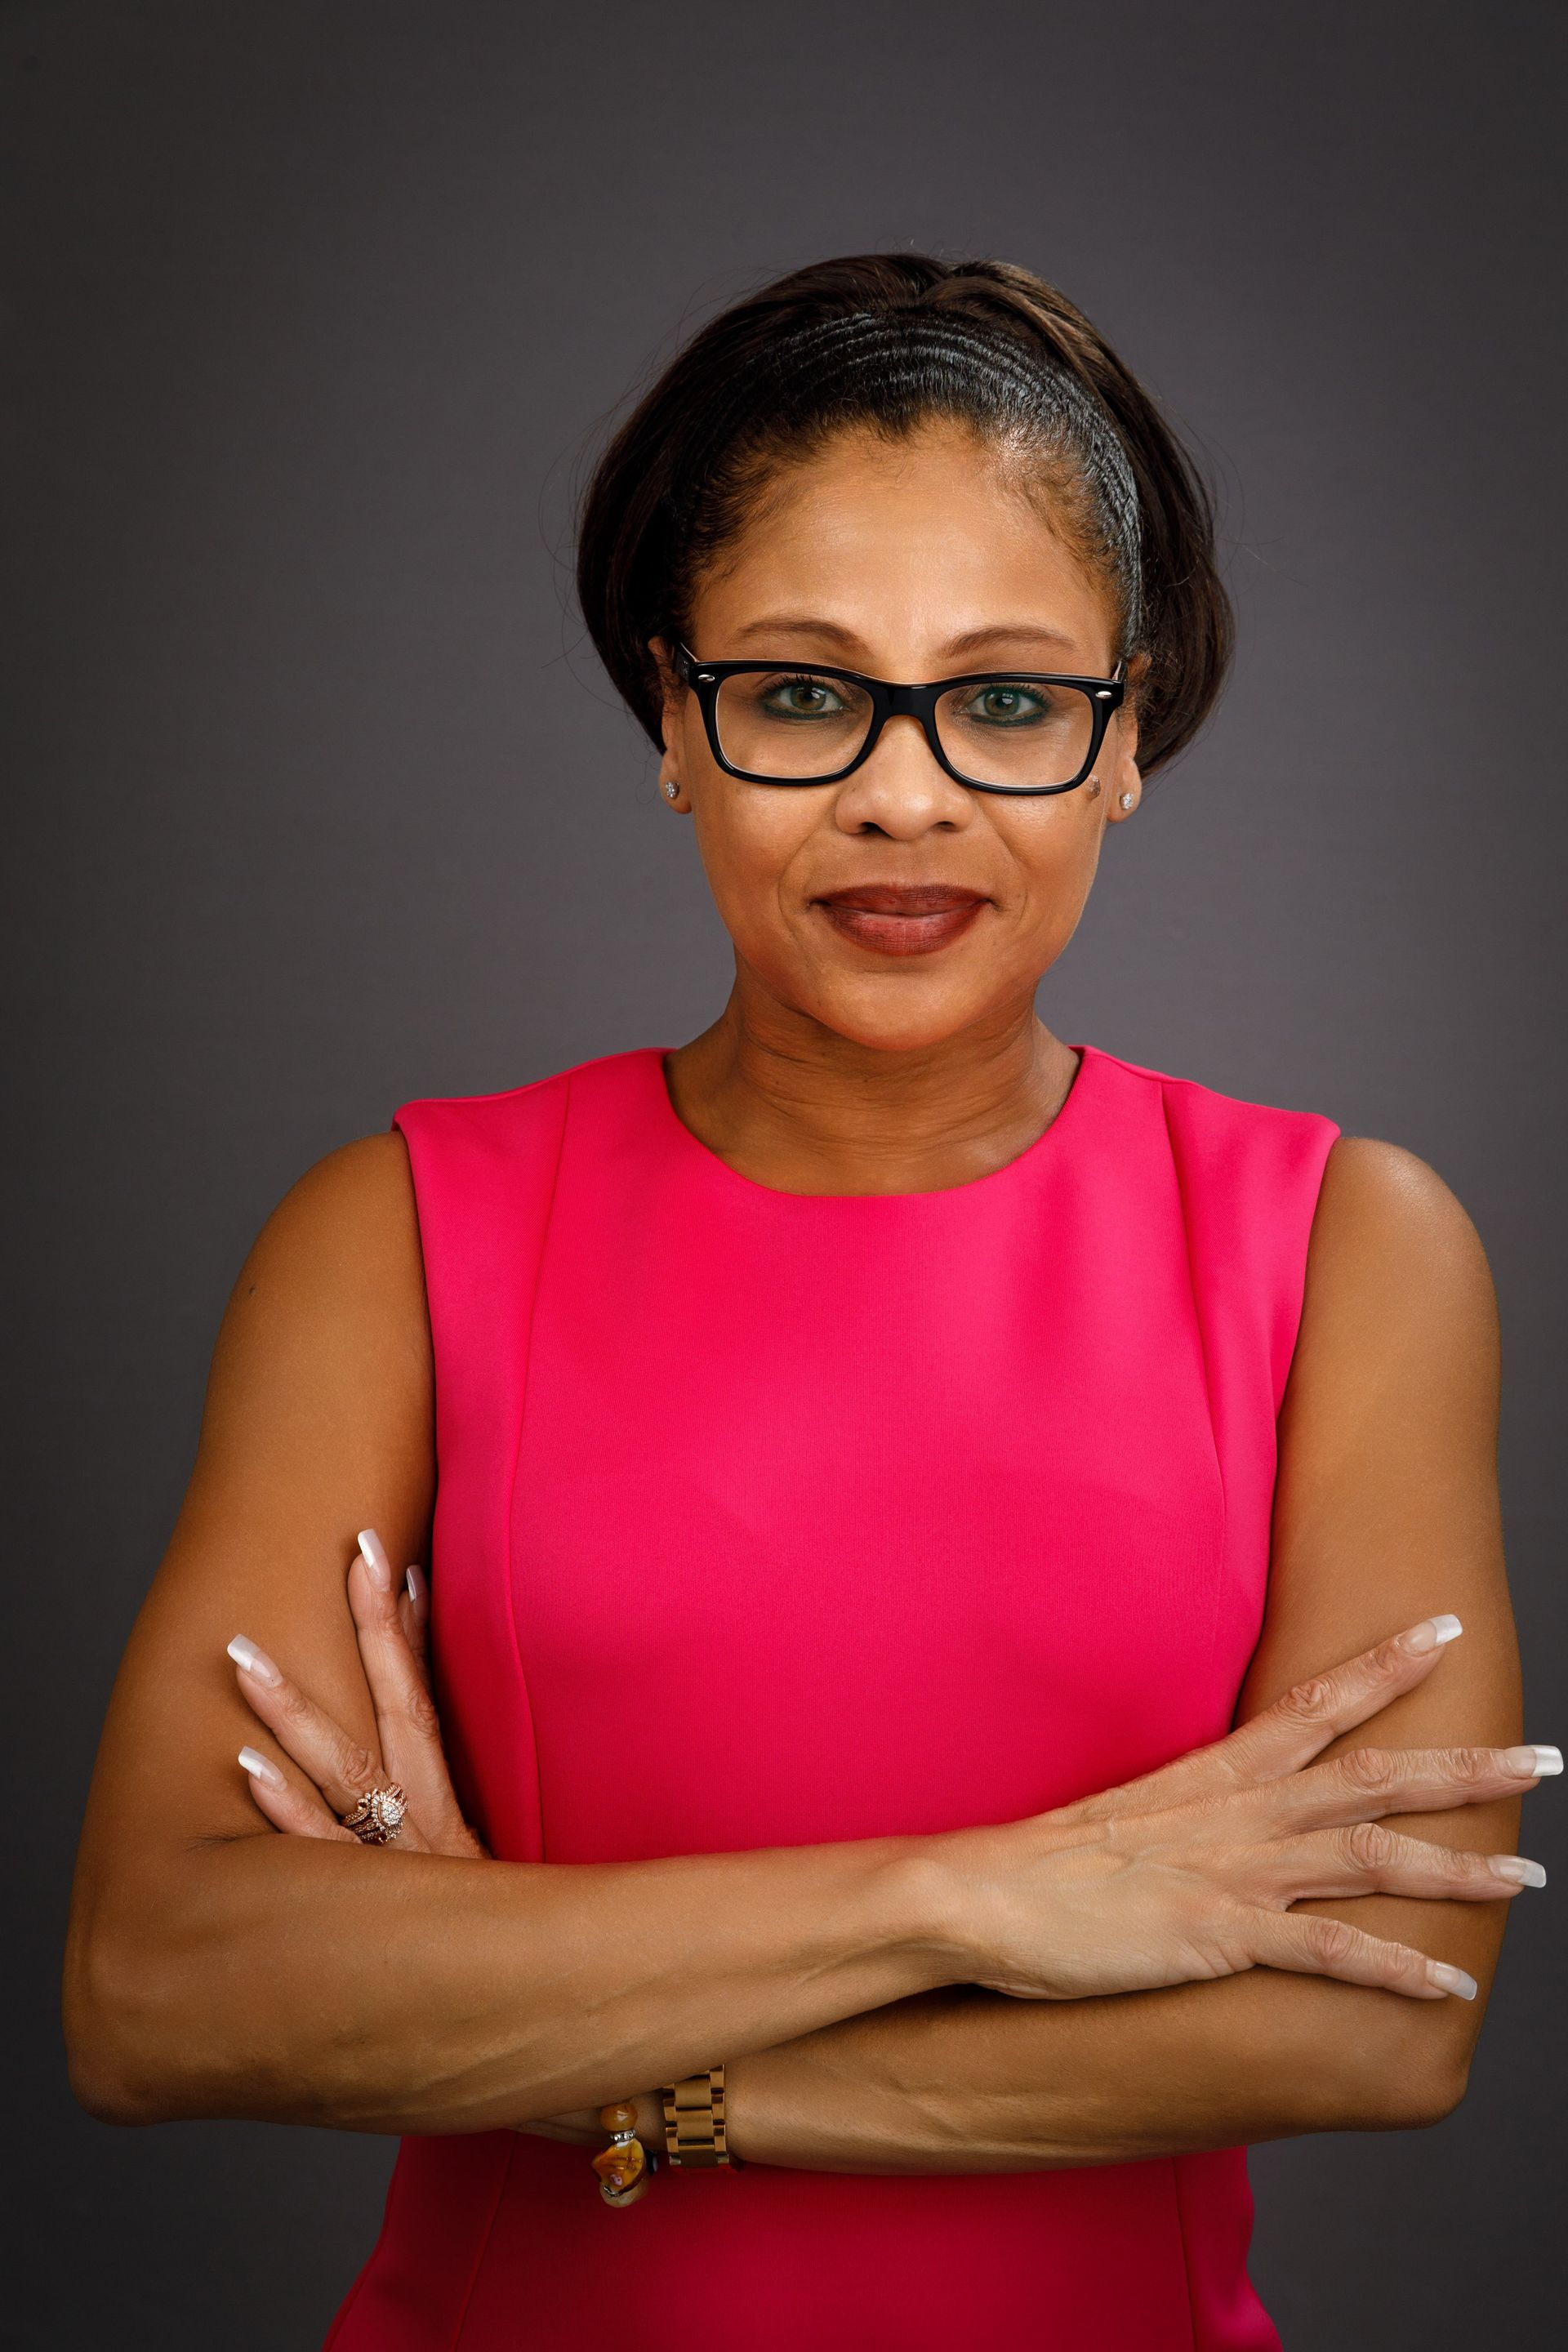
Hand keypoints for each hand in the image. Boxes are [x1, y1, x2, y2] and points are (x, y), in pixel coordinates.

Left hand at [227, 1531, 637, 2144]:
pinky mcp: (372, 1919)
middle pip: (395, 1710)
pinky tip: (243, 1767)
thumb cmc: (526, 1986)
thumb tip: (475, 1826)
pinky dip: (282, 1807)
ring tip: (242, 1651)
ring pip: (342, 1772)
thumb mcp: (502, 1910)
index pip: (432, 1708)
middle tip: (350, 1551)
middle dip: (369, 1629)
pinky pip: (316, 1855)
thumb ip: (474, 1868)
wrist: (565, 2051)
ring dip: (291, 1709)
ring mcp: (400, 1874)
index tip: (398, 1569)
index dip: (409, 1640)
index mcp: (459, 1824)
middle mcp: (430, 1837)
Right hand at [929, 1615, 1555, 2003]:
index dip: (1386, 1665)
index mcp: (1220, 1772)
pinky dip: (1398, 1968)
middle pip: (1377, 1776)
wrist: (985, 1894)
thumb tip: (1229, 1817)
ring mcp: (1238, 1871)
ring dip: (1460, 1867)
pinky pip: (1332, 1952)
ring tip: (1530, 1873)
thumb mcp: (1134, 1812)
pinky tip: (1451, 1982)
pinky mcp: (1222, 1935)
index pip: (1319, 1701)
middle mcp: (1244, 1811)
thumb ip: (1196, 1812)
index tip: (1446, 1629)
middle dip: (1468, 1768)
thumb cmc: (1051, 1861)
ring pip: (1375, 1857)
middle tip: (1548, 1758)